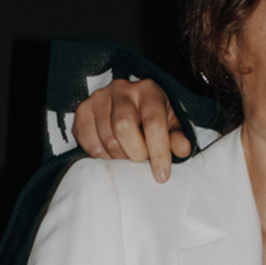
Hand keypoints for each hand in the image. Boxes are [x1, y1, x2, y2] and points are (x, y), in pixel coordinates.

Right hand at [73, 79, 190, 181]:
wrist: (131, 106)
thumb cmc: (154, 118)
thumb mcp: (172, 126)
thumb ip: (177, 138)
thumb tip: (183, 149)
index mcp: (149, 91)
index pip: (153, 122)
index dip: (158, 152)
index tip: (161, 175)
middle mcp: (122, 89)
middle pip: (123, 128)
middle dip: (135, 154)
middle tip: (142, 160)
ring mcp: (99, 98)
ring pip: (106, 139)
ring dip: (119, 157)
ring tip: (128, 155)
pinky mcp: (82, 111)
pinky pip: (88, 142)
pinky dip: (102, 156)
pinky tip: (112, 154)